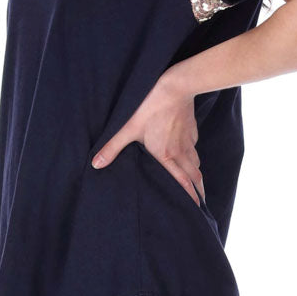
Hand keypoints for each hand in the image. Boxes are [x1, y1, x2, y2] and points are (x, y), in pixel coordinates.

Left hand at [91, 73, 204, 206]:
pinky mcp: (192, 128)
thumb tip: (96, 164)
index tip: (196, 209)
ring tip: (196, 182)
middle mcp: (180, 151)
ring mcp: (188, 140)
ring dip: (196, 174)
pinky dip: (194, 155)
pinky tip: (189, 153)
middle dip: (198, 191)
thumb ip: (112, 147)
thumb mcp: (128, 128)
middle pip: (194, 176)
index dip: (190, 197)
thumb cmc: (150, 107)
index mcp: (166, 156)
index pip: (181, 182)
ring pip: (196, 162)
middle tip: (200, 202)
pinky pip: (194, 147)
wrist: (175, 86)